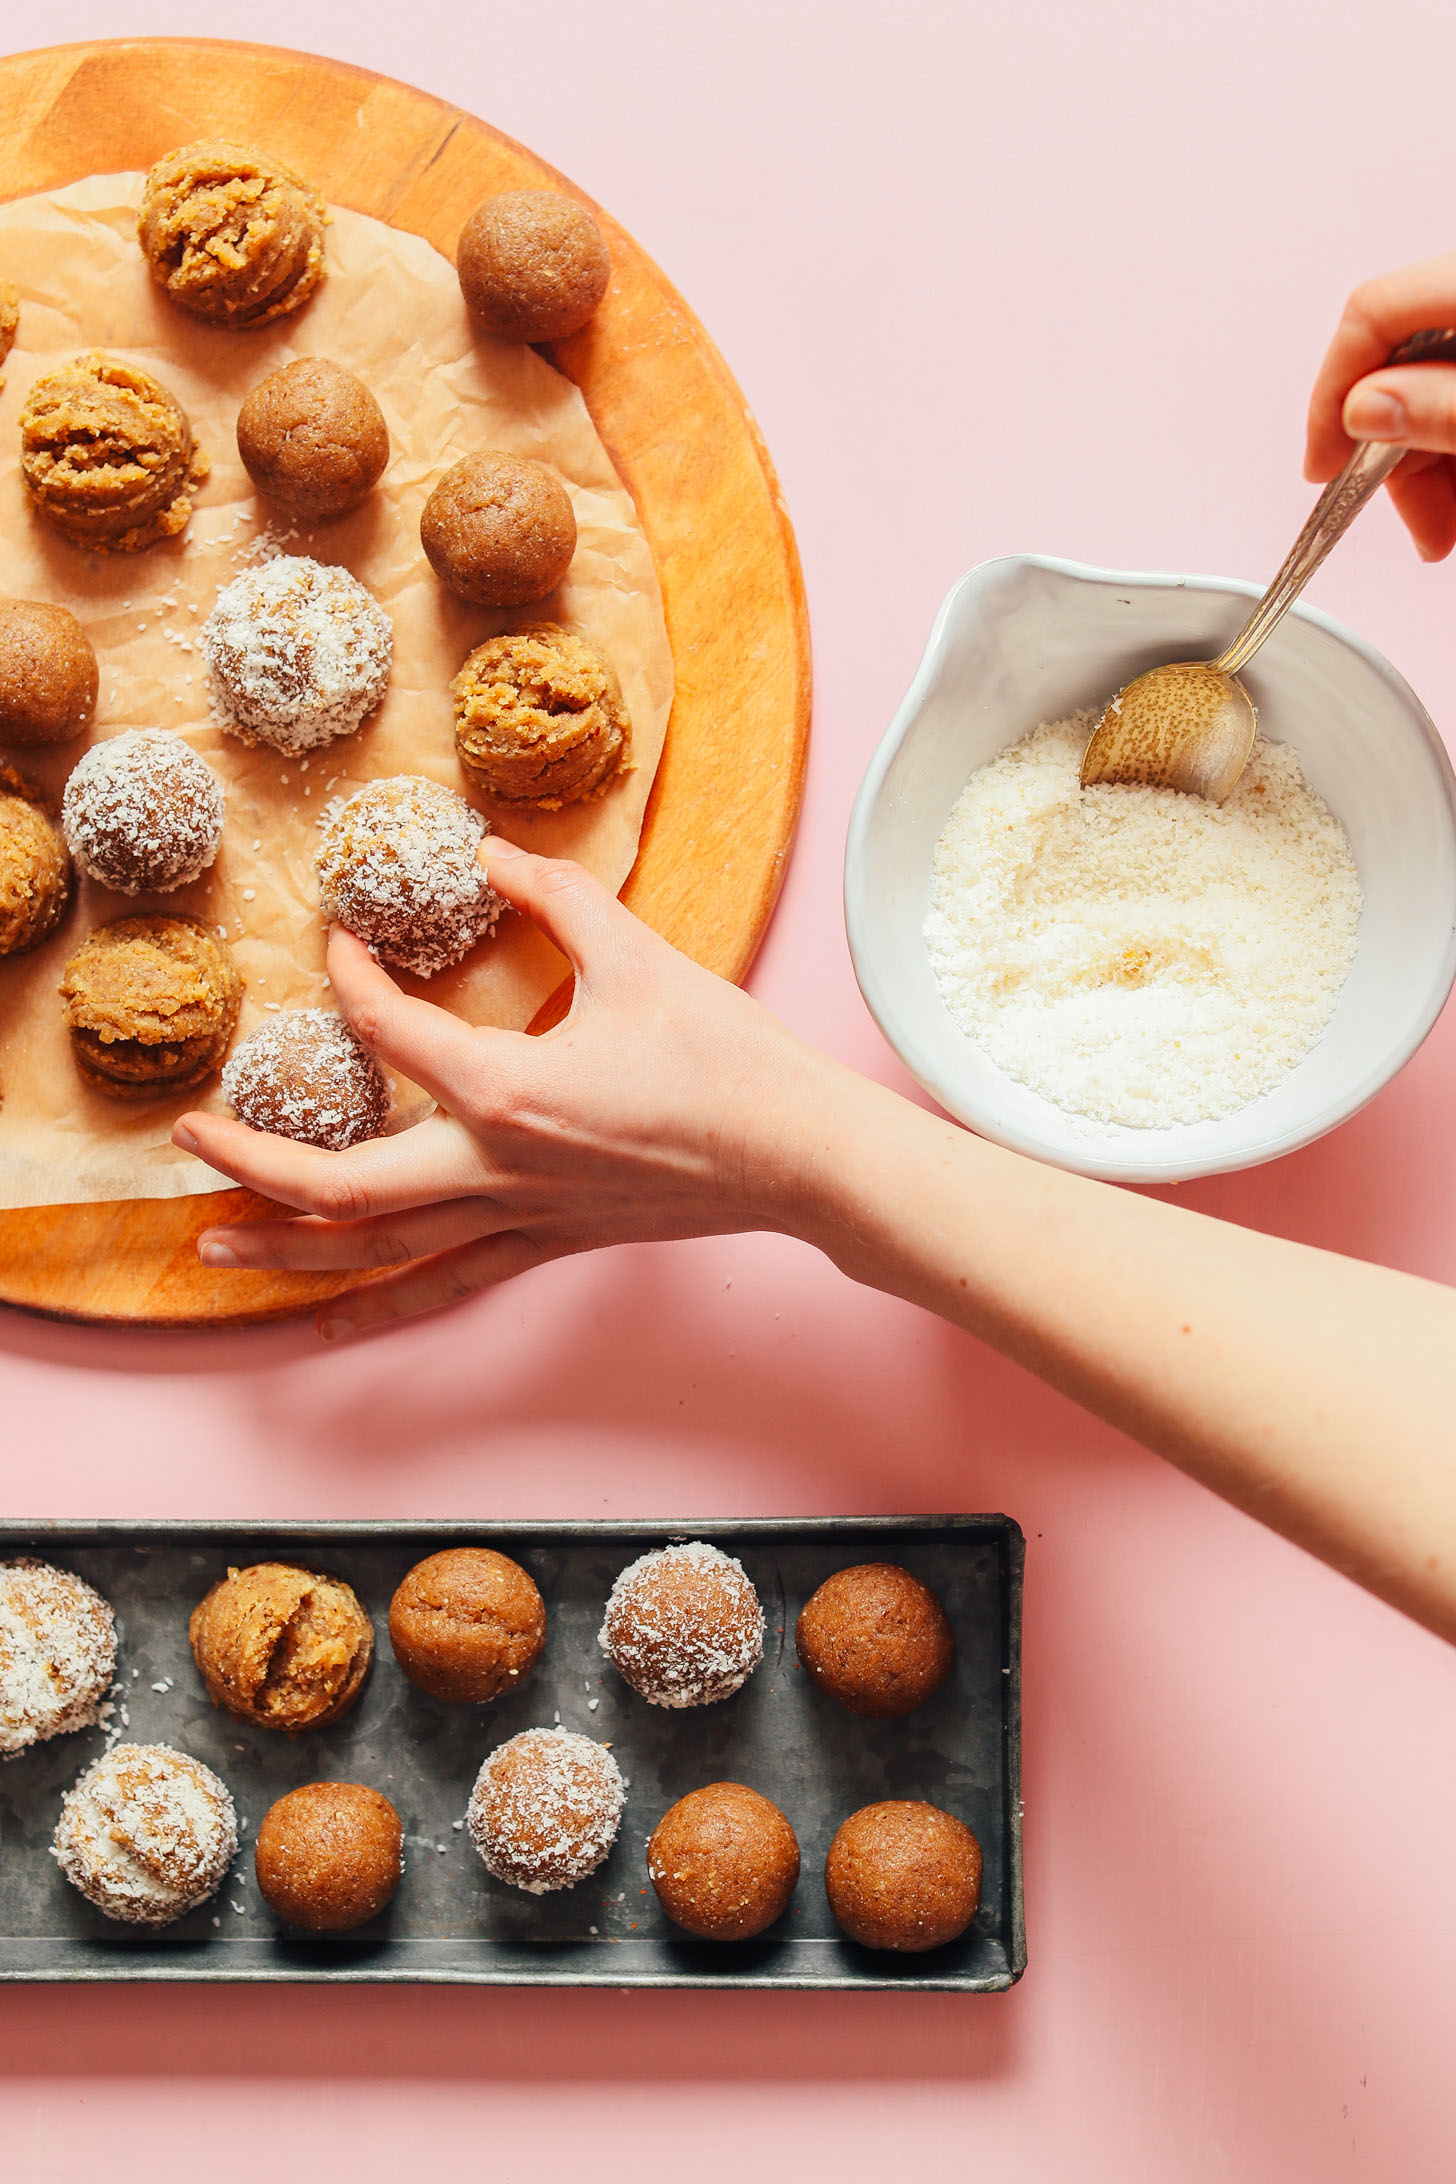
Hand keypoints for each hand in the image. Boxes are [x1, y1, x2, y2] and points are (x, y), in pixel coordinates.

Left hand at [175, 841, 826, 1338]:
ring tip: (211, 1247)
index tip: (336, 944)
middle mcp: (496, 1169)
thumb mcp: (638, 954)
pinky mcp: (546, 1244)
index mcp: (508, 1090)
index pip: (390, 1032)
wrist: (797, 1154)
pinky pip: (445, 1285)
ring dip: (287, 1250)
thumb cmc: (726, 1060)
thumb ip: (554, 894)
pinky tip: (328, 1326)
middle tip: (188, 1138)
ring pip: (377, 1252)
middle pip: (340, 1188)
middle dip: (251, 1166)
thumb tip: (490, 851)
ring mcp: (519, 1218)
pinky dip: (379, 1308)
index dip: (350, 980)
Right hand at [1305, 251, 1455, 559]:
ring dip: (1428, 464)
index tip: (1323, 465)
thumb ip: (1442, 408)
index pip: (1372, 313)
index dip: (1334, 394)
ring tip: (1444, 527)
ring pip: (1435, 386)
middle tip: (1415, 522)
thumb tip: (1364, 412)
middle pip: (1403, 360)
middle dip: (1395, 451)